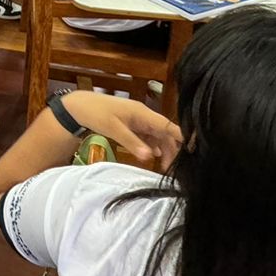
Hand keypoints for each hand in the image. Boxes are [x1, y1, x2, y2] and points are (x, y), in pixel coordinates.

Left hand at [62, 91, 181, 165]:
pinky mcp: (133, 125)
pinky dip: (153, 146)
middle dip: (172, 149)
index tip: (195, 148)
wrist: (79, 107)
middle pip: (165, 133)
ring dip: (163, 149)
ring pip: (158, 136)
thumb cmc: (96, 114)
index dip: (182, 135)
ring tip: (165, 167)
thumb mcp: (114, 129)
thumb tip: (150, 157)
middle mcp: (144, 115)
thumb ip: (132, 143)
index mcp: (142, 113)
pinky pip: (149, 136)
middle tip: (173, 169)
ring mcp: (139, 120)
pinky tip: (154, 156)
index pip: (167, 125)